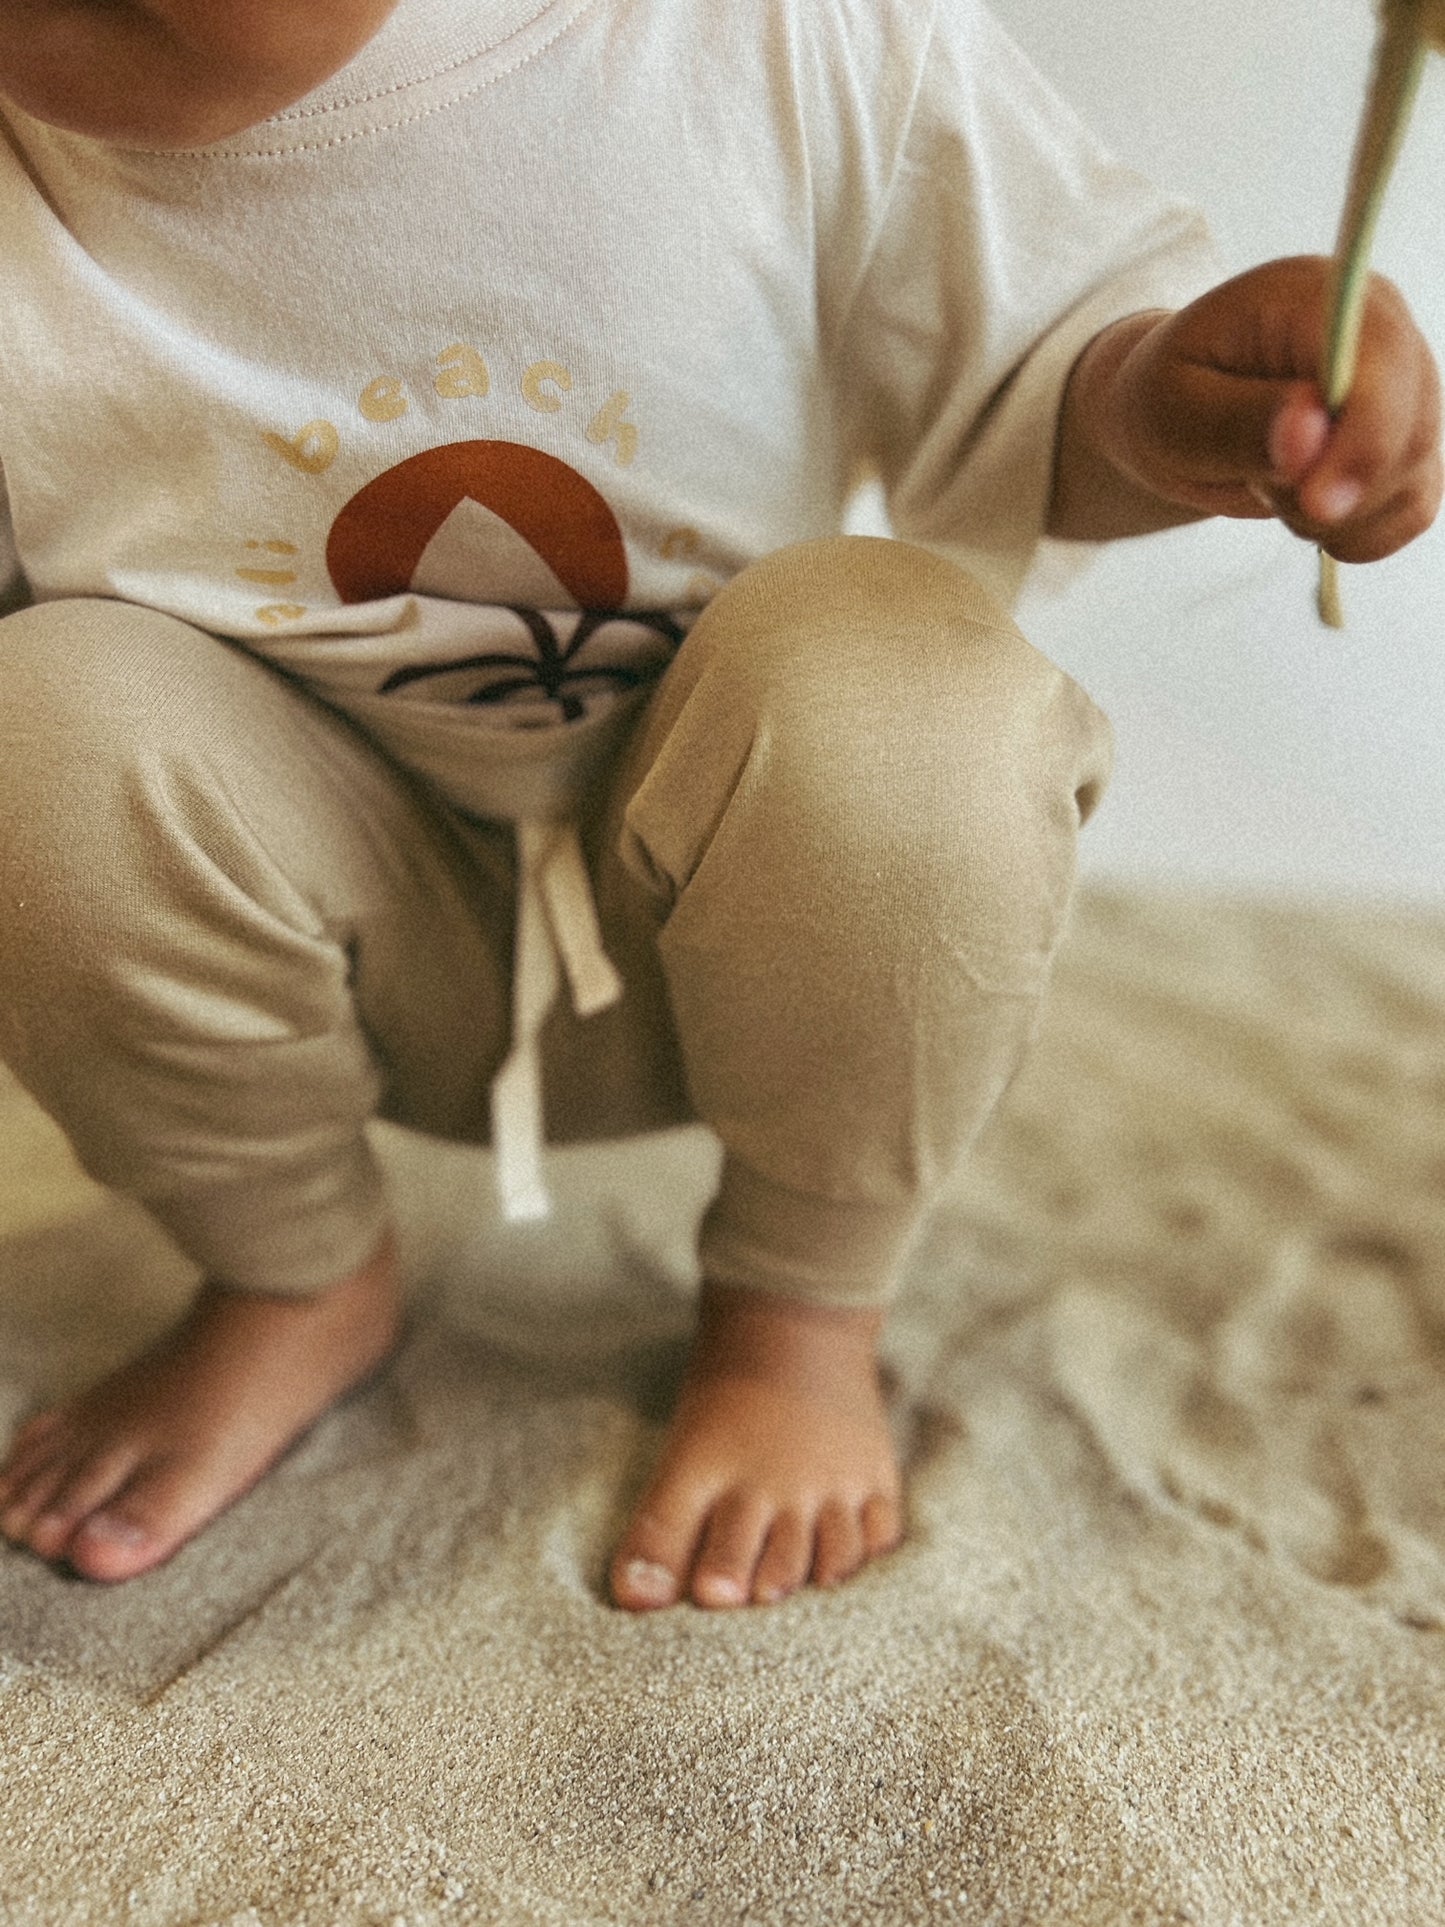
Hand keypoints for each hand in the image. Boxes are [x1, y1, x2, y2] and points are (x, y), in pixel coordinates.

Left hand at [1097, 256, 1441, 560]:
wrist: (1177, 411)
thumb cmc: (1167, 396)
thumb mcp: (1173, 409)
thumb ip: (1238, 422)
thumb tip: (1309, 434)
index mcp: (1321, 298)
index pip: (1381, 364)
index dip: (1363, 441)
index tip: (1317, 504)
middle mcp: (1381, 332)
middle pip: (1409, 434)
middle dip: (1330, 493)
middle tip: (1257, 485)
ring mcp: (1404, 388)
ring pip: (1410, 481)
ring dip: (1336, 519)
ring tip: (1267, 485)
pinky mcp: (1406, 442)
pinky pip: (1409, 511)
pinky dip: (1355, 534)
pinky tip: (1302, 511)